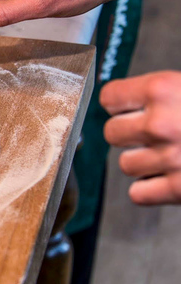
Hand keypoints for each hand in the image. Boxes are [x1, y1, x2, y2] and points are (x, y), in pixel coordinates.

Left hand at [101, 71, 180, 204]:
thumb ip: (159, 93)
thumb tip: (124, 101)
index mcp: (162, 89)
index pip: (108, 97)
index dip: (121, 104)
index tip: (131, 107)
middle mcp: (160, 124)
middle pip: (111, 133)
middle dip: (130, 135)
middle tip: (156, 134)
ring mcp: (169, 159)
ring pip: (125, 165)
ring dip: (144, 163)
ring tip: (170, 155)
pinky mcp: (179, 189)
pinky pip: (138, 194)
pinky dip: (152, 189)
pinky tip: (170, 177)